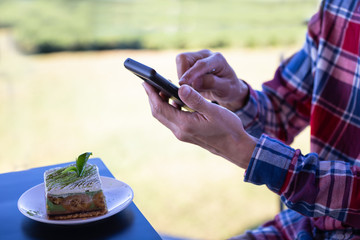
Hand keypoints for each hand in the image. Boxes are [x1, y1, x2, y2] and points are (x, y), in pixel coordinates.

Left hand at [142, 82, 256, 168]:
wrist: (235, 147)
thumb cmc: (227, 128)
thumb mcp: (213, 111)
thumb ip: (195, 99)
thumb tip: (180, 88)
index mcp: (185, 124)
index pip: (161, 108)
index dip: (152, 94)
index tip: (145, 82)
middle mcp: (180, 131)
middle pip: (159, 113)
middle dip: (152, 97)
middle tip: (148, 83)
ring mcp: (182, 134)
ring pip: (165, 117)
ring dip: (160, 103)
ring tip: (161, 88)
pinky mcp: (187, 134)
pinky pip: (172, 120)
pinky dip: (170, 108)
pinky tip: (175, 100)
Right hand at [176, 49, 248, 111]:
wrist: (227, 88)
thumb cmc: (229, 88)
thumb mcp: (226, 89)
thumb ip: (212, 84)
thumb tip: (195, 82)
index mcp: (218, 59)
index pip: (200, 64)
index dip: (190, 74)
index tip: (182, 84)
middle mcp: (206, 55)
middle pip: (184, 58)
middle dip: (183, 75)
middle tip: (191, 89)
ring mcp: (197, 57)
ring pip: (180, 62)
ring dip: (183, 77)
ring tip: (194, 88)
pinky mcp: (190, 62)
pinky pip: (179, 68)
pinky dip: (182, 78)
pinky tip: (191, 85)